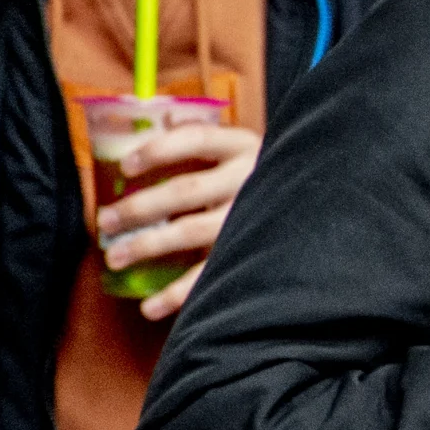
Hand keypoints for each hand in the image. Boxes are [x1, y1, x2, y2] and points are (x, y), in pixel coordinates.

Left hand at [98, 120, 260, 320]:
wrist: (324, 202)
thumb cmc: (267, 176)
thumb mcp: (242, 149)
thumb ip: (203, 140)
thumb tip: (156, 124)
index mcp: (243, 147)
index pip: (195, 139)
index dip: (158, 150)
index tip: (126, 165)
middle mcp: (250, 179)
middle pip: (185, 191)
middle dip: (140, 207)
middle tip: (105, 221)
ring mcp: (255, 217)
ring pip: (192, 231)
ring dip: (148, 245)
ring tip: (116, 257)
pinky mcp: (256, 253)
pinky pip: (212, 273)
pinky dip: (178, 292)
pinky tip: (151, 305)